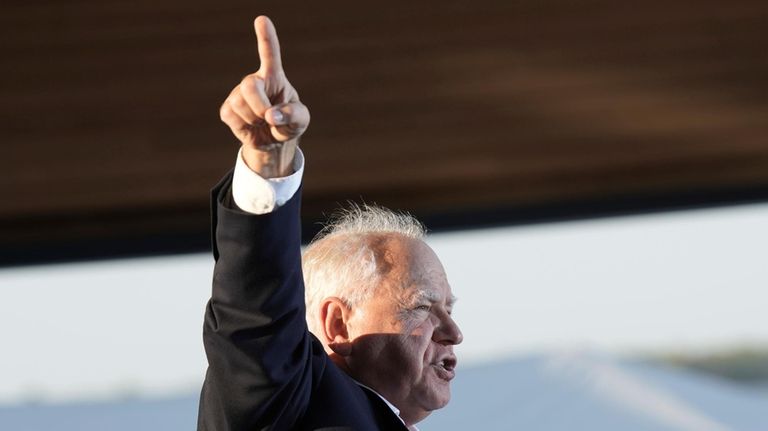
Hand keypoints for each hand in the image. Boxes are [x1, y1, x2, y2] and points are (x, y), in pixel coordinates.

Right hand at [220, 16, 309, 177]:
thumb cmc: (288, 123)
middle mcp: (255, 81)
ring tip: (261, 121)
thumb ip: (293, 115)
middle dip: (259, 106)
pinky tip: (250, 126)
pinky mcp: (227, 109)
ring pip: (240, 104)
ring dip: (254, 119)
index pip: (270, 53)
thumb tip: (272, 115)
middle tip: (269, 117)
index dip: (266, 37)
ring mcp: (238, 93)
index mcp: (274, 77)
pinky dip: (244, 127)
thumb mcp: (300, 121)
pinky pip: (232, 117)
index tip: (262, 20)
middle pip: (249, 85)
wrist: (273, 141)